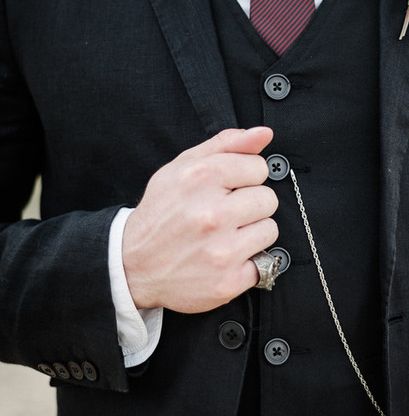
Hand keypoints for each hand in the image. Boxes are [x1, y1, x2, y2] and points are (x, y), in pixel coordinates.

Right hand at [122, 127, 277, 312]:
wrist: (132, 265)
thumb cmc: (162, 212)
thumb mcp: (182, 168)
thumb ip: (226, 145)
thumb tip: (264, 133)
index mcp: (201, 178)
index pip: (259, 167)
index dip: (245, 178)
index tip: (227, 189)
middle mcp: (212, 214)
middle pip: (268, 199)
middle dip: (250, 205)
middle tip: (224, 214)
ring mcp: (221, 250)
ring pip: (270, 229)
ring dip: (252, 232)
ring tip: (225, 236)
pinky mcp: (228, 281)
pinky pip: (264, 263)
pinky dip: (248, 262)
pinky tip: (224, 258)